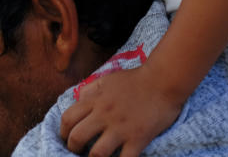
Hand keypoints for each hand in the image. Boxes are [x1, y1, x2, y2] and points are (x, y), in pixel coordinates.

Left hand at [60, 65, 183, 156]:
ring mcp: (122, 128)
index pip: (68, 118)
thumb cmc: (137, 79)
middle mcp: (105, 115)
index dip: (63, 131)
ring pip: (97, 153)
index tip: (67, 137)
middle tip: (79, 151)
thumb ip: (91, 89)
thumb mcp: (109, 78)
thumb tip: (78, 101)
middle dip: (73, 148)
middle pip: (77, 138)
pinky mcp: (138, 138)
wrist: (165, 79)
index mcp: (97, 100)